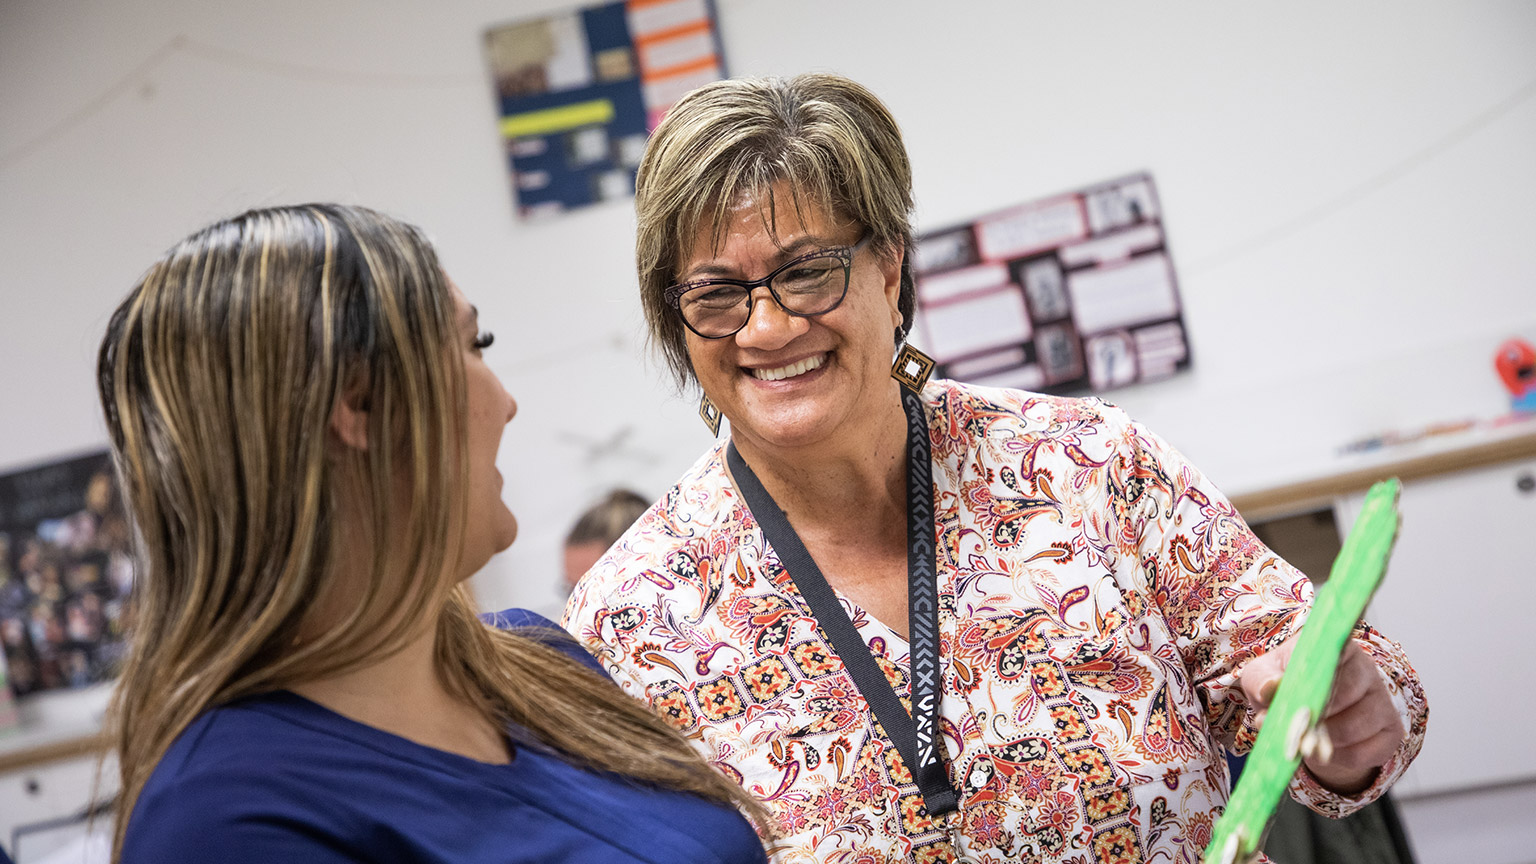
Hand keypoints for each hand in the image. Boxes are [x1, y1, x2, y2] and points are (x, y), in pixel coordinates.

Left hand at [1239, 633, 1405, 794]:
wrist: (1307, 715)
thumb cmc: (1285, 686)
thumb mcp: (1264, 676)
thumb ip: (1262, 679)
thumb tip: (1269, 689)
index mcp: (1337, 648)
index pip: (1340, 649)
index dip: (1322, 671)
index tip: (1304, 686)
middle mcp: (1367, 669)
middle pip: (1349, 691)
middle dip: (1317, 714)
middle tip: (1295, 726)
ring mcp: (1383, 701)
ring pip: (1358, 725)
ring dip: (1327, 739)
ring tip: (1304, 742)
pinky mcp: (1391, 732)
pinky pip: (1368, 751)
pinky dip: (1341, 757)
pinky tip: (1325, 752)